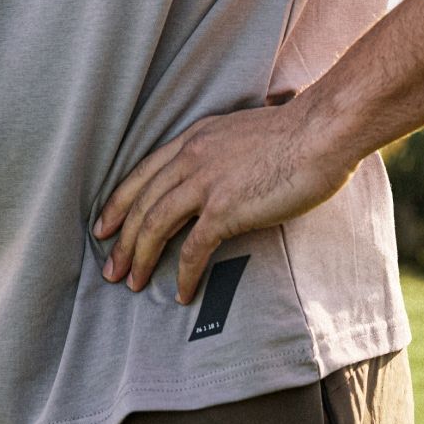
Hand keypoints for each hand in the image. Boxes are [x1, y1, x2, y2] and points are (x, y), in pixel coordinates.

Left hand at [91, 95, 355, 305]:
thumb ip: (219, 151)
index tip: (104, 225)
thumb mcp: (240, 132)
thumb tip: (216, 174)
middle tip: (110, 268)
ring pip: (156, 224)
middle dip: (121, 238)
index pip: (143, 172)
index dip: (119, 202)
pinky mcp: (225, 208)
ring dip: (140, 258)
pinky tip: (182, 292)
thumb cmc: (293, 134)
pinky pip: (193, 249)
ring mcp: (206, 182)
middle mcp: (191, 156)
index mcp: (194, 137)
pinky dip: (183, 274)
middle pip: (142, 202)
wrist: (319, 133)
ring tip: (132, 283)